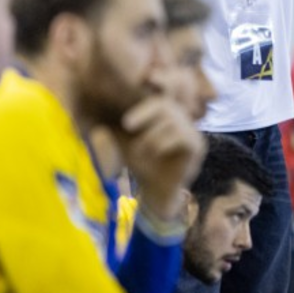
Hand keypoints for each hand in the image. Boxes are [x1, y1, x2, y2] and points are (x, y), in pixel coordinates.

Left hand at [118, 95, 205, 219]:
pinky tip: (154, 153)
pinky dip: (164, 143)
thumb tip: (96, 109)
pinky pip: (183, 137)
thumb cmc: (142, 165)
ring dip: (150, 136)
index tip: (126, 122)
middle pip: (167, 106)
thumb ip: (117, 126)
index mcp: (169, 117)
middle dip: (145, 114)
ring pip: (173, 122)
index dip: (145, 106)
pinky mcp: (197, 148)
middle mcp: (184, 123)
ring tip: (141, 151)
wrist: (155, 193)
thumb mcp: (125, 142)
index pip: (161, 99)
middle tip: (127, 125)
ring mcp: (193, 134)